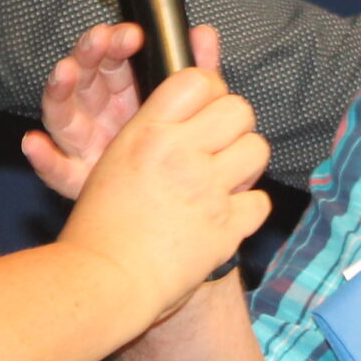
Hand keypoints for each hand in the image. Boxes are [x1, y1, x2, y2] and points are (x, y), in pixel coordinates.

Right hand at [22, 22, 221, 199]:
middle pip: (85, 76)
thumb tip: (204, 34)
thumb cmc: (166, 154)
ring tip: (64, 73)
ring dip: (59, 89)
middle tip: (100, 40)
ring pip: (64, 112)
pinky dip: (41, 156)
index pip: (113, 58)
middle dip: (90, 54)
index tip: (131, 34)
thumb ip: (194, 72)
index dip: (116, 42)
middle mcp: (97, 113)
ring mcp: (83, 143)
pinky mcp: (75, 176)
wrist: (159, 210)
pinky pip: (54, 166)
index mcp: (122, 93)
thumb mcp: (182, 110)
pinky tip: (34, 144)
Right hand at [58, 65, 270, 314]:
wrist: (106, 280)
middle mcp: (180, 154)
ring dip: (244, 163)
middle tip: (218, 146)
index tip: (206, 108)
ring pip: (257, 149)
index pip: (198, 80)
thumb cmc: (101, 225)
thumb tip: (192, 107)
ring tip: (224, 179)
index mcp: (147, 133)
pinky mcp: (227, 227)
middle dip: (233, 125)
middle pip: (238, 109)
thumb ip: (153, 131)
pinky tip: (224, 215)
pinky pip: (260, 201)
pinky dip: (246, 209)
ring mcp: (207, 190)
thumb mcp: (114, 160)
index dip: (210, 91)